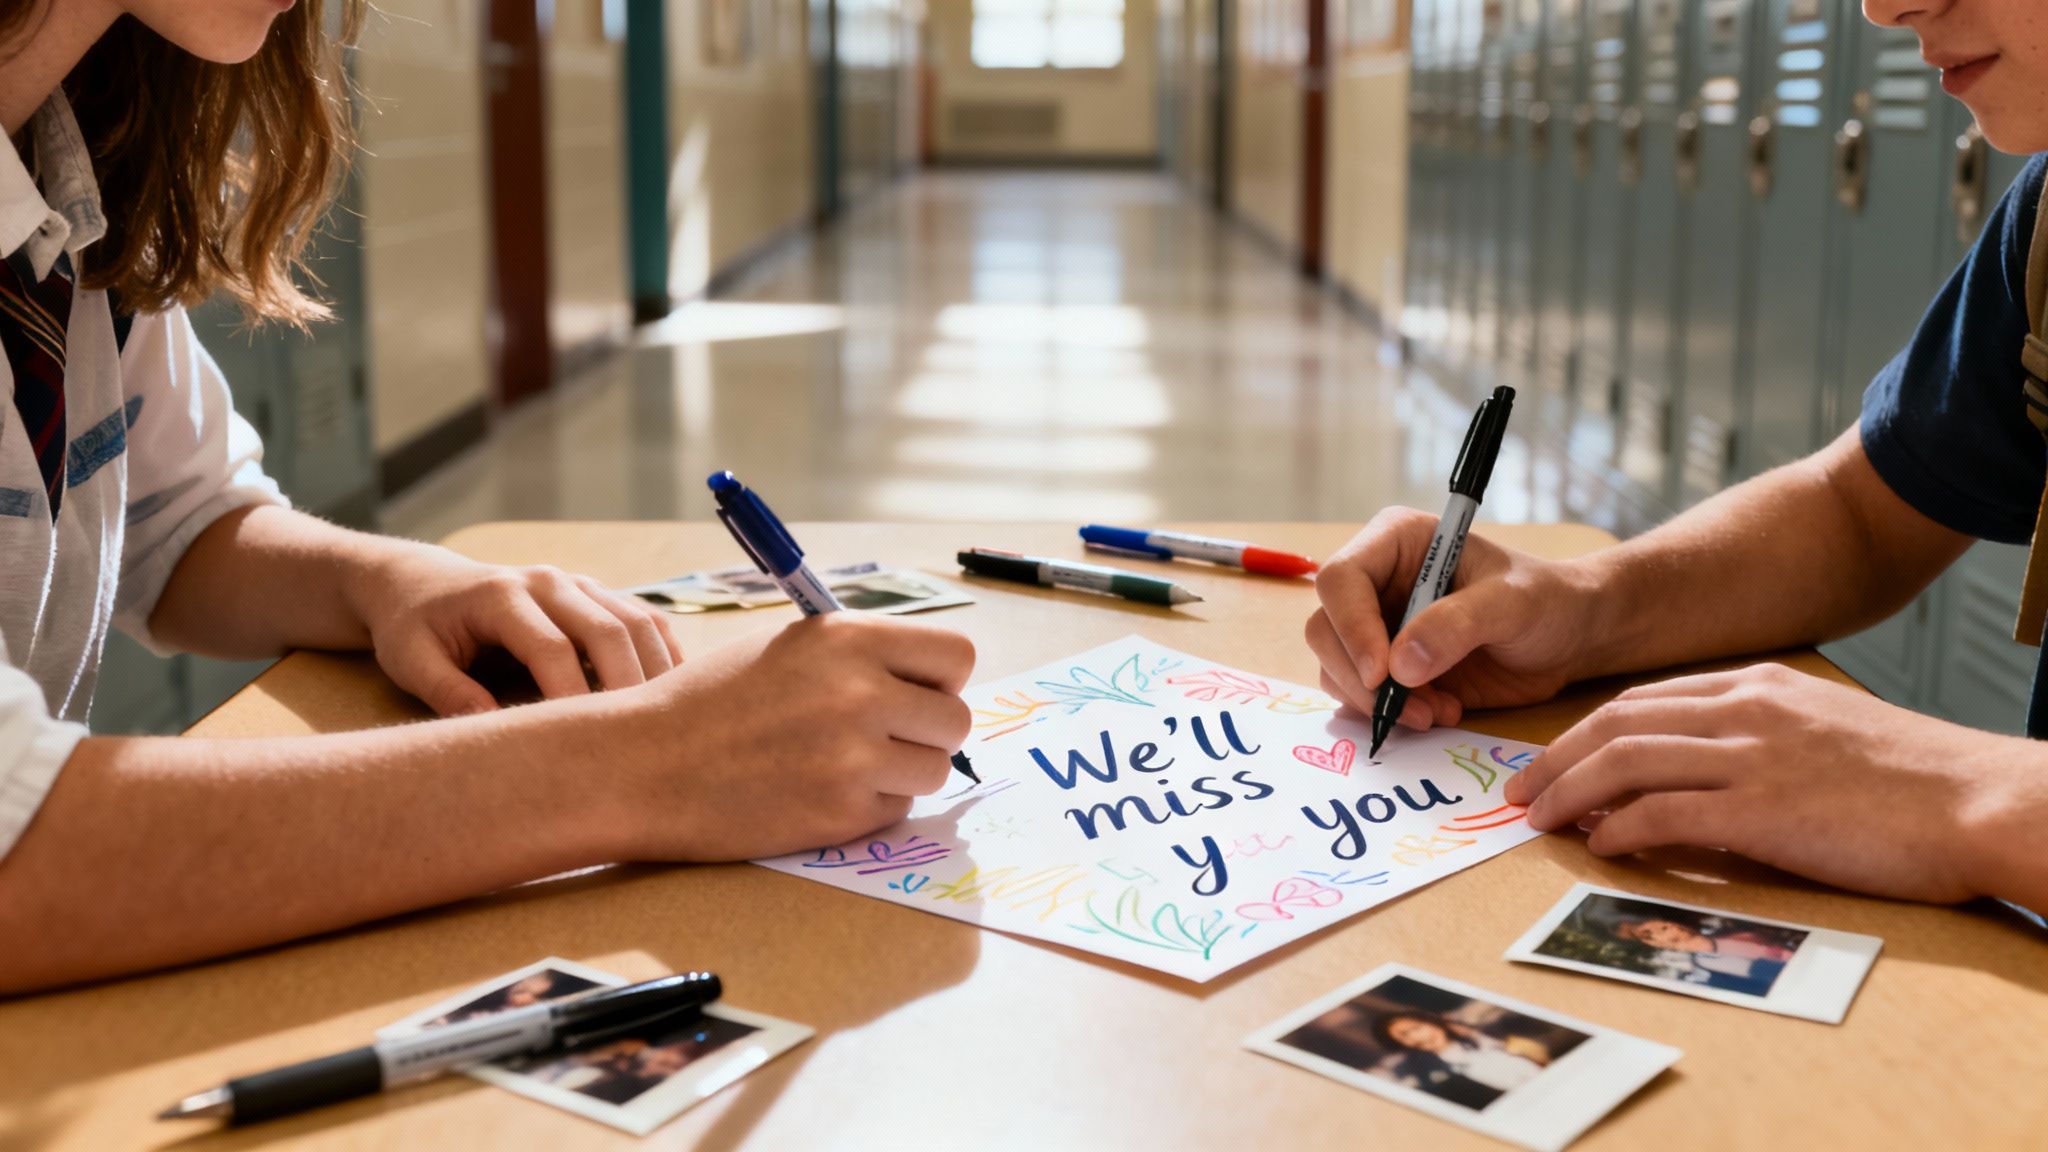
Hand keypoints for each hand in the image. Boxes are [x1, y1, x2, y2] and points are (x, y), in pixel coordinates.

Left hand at [348, 544, 683, 715]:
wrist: (420, 582)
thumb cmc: (414, 626)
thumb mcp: (411, 660)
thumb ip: (448, 693)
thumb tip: (493, 736)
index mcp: (502, 595)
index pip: (551, 647)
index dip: (572, 696)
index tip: (585, 746)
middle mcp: (548, 582)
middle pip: (608, 630)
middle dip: (630, 686)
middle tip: (642, 743)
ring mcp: (577, 585)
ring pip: (637, 622)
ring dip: (659, 670)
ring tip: (669, 724)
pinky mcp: (595, 596)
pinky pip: (645, 621)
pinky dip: (664, 655)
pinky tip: (673, 695)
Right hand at [611, 613, 975, 860]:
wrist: (644, 764)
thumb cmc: (711, 700)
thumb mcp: (789, 647)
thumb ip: (860, 655)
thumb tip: (929, 679)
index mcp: (848, 639)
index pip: (957, 655)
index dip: (940, 678)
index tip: (915, 691)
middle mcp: (860, 693)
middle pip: (956, 720)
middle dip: (928, 731)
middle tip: (884, 736)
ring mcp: (853, 758)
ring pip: (935, 770)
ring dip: (904, 772)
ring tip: (847, 764)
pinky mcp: (841, 814)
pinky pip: (896, 810)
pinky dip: (869, 806)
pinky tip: (818, 791)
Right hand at [1305, 507, 1601, 729]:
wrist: (1568, 638)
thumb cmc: (1546, 601)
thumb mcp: (1512, 604)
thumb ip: (1457, 625)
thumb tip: (1399, 665)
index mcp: (1397, 542)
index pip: (1341, 579)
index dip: (1352, 626)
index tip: (1384, 673)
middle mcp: (1376, 582)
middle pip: (1326, 628)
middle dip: (1362, 676)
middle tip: (1411, 707)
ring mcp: (1377, 627)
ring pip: (1334, 667)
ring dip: (1378, 701)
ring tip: (1437, 712)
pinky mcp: (1387, 667)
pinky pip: (1358, 695)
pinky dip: (1389, 714)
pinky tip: (1439, 712)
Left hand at [1503, 662, 2038, 902]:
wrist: (1981, 800)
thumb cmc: (1916, 781)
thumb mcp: (1828, 732)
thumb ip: (1763, 740)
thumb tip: (1705, 779)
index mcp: (1762, 686)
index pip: (1646, 699)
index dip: (1589, 732)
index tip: (1556, 759)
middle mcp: (1747, 710)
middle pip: (1617, 723)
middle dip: (1557, 757)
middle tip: (1521, 792)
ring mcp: (1752, 757)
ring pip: (1626, 761)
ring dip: (1570, 792)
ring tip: (1539, 821)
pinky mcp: (1762, 809)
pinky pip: (1663, 814)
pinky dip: (1620, 829)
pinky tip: (1600, 847)